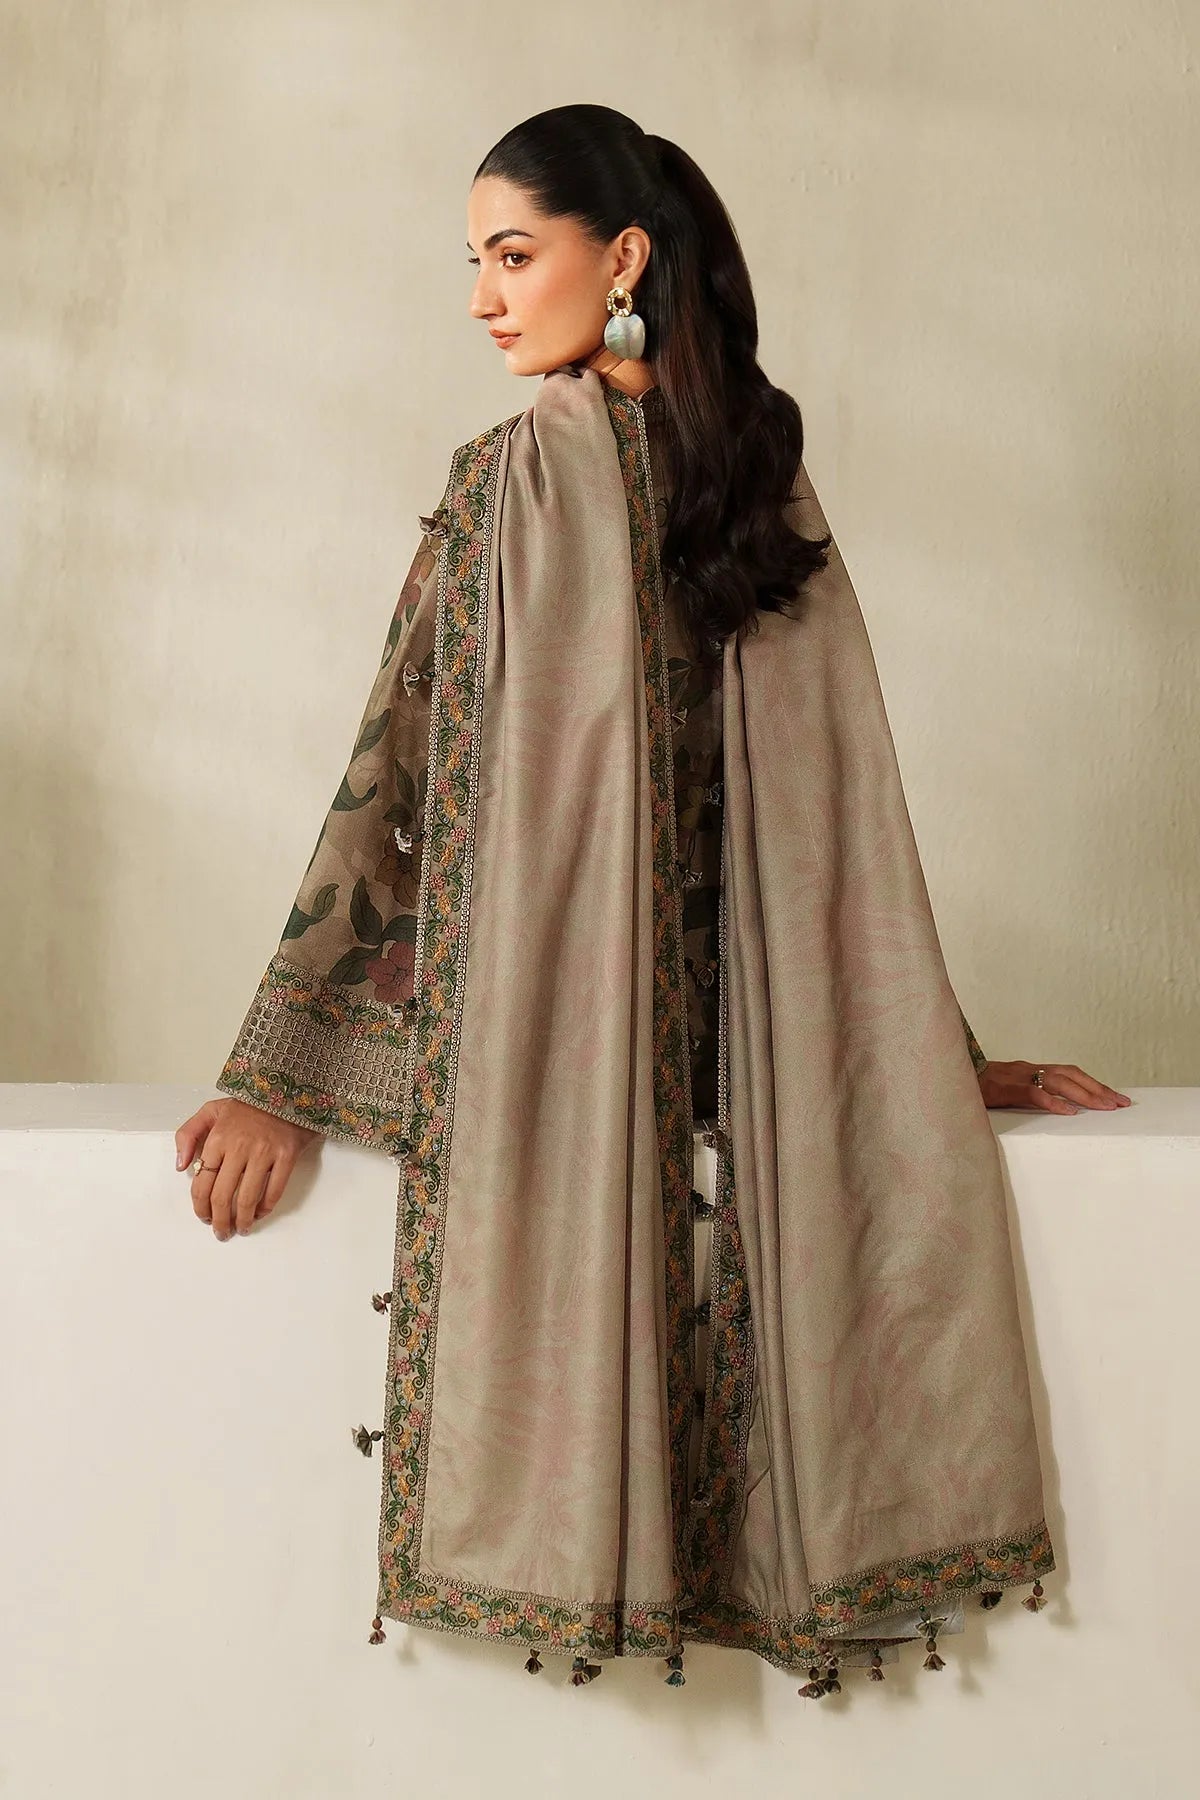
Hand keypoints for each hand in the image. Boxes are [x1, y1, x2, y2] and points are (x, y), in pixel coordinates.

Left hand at [175, 1098, 319, 1239]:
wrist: (286, 1090)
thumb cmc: (247, 1105)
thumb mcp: (210, 1110)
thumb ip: (188, 1134)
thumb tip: (181, 1166)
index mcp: (218, 1138)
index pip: (203, 1183)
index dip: (201, 1206)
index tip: (204, 1216)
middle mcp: (239, 1147)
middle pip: (223, 1196)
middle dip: (220, 1220)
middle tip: (221, 1232)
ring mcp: (264, 1152)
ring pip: (248, 1198)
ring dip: (242, 1220)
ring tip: (241, 1228)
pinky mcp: (286, 1156)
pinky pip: (274, 1190)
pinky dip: (266, 1207)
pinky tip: (260, 1214)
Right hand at [978, 1060, 1130, 1115]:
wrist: (947, 1074)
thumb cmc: (974, 1087)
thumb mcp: (1005, 1089)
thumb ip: (1026, 1094)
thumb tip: (1051, 1107)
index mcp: (1030, 1070)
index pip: (1069, 1073)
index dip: (1093, 1084)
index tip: (1114, 1097)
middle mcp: (1028, 1069)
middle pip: (1072, 1074)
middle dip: (1099, 1088)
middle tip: (1121, 1103)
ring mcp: (1017, 1077)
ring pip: (1059, 1082)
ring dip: (1085, 1095)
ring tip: (1105, 1107)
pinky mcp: (1005, 1088)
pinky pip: (1034, 1093)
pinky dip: (1053, 1102)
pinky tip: (1069, 1112)